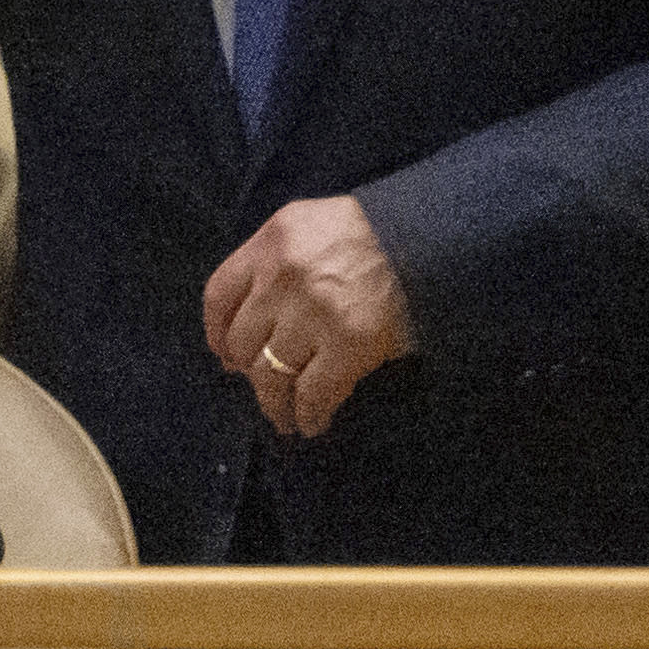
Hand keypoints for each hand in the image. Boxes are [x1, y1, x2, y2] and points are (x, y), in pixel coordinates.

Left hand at [203, 194, 415, 440]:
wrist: (430, 240)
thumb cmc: (372, 233)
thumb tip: (249, 321)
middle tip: (262, 388)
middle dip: (248, 372)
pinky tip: (313, 423)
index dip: (217, 332)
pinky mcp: (348, 345)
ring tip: (284, 418)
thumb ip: (277, 259)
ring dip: (274, 404)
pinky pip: (313, 392)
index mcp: (271, 242)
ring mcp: (314, 313)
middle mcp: (283, 277)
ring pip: (271, 374)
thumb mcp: (312, 225)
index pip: (220, 294)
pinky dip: (309, 414)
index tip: (225, 354)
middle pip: (243, 340)